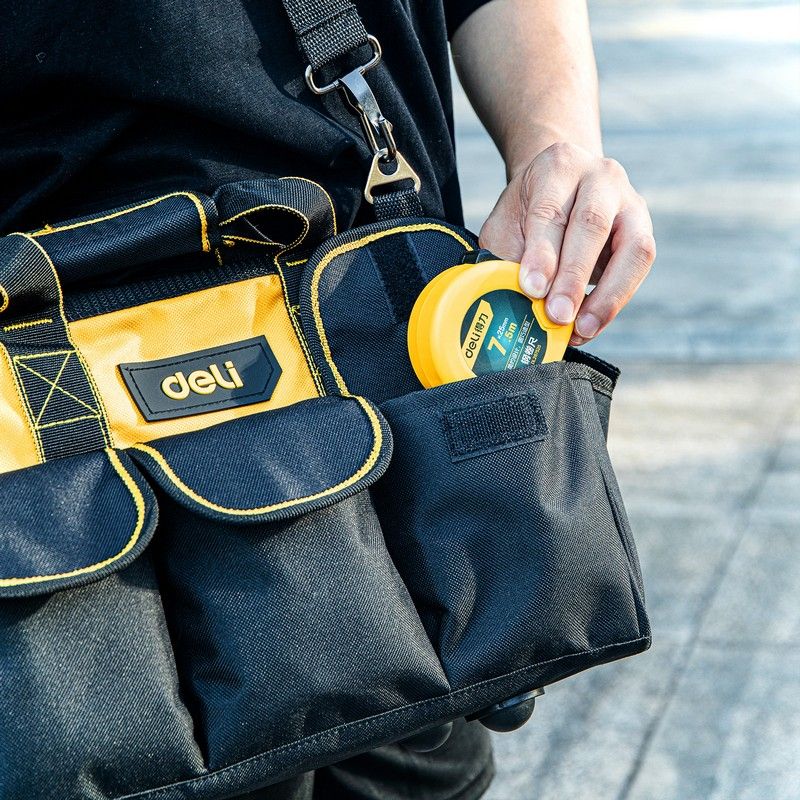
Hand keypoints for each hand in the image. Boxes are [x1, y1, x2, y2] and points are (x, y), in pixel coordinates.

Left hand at [479, 142, 655, 344]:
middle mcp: (600, 177)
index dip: (542, 254)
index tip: (532, 288)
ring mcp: (630, 203)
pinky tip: (590, 325)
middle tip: (557, 316)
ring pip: (631, 248)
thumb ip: (506, 257)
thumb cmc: (528, 212)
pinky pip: (638, 268)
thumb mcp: (506, 225)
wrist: (561, 187)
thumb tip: (514, 303)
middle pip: (592, 225)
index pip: (550, 211)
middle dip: (573, 277)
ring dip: (607, 296)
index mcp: (558, 168)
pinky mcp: (644, 231)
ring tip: (581, 329)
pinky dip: (614, 301)